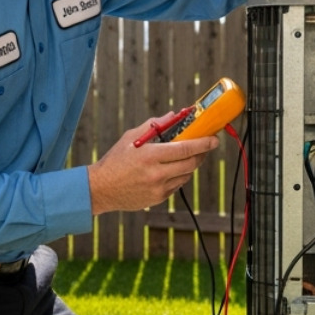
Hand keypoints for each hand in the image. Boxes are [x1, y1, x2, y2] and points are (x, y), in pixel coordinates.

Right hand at [88, 112, 218, 213]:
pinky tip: (171, 169)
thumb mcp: (130, 138)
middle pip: (191, 163)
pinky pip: (177, 185)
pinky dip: (179, 176)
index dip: (203, 143)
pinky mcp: (158, 199)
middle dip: (202, 154)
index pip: (185, 148)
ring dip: (191, 164)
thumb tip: (173, 115)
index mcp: (150, 155)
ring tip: (187, 156)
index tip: (214, 139)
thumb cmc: (115, 161)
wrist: (100, 189)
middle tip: (206, 146)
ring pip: (186, 175)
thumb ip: (153, 126)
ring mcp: (158, 188)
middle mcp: (156, 173)